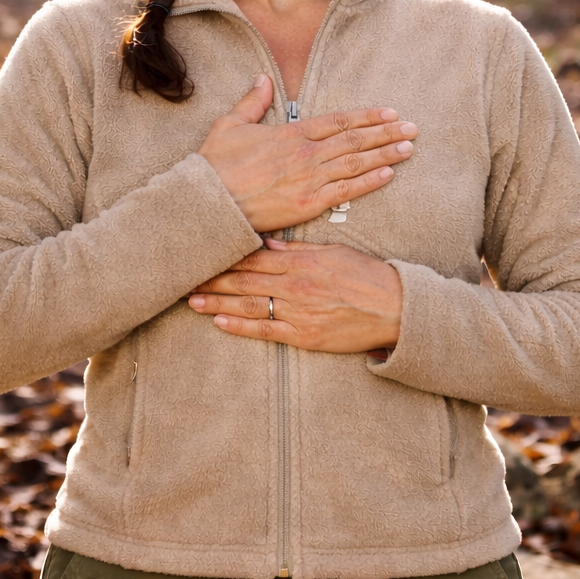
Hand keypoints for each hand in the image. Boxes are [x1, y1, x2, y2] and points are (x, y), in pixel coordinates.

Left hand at [188, 239, 402, 352]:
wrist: (395, 309)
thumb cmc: (367, 276)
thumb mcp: (333, 252)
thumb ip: (298, 250)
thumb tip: (267, 243)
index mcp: (301, 261)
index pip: (253, 256)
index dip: (225, 255)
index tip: (203, 253)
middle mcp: (294, 285)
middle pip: (243, 280)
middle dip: (212, 278)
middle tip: (184, 275)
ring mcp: (297, 312)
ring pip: (248, 305)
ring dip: (217, 302)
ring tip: (192, 299)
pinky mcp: (304, 335)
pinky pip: (265, 330)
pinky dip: (240, 326)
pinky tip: (219, 322)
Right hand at [198, 75, 416, 233]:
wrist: (208, 202)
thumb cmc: (215, 165)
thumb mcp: (229, 124)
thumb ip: (251, 101)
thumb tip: (263, 78)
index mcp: (291, 133)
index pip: (338, 120)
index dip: (367, 116)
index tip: (389, 113)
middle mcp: (306, 153)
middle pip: (354, 139)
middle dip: (386, 133)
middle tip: (412, 128)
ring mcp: (309, 179)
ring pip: (355, 163)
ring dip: (384, 154)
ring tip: (408, 148)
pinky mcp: (307, 204)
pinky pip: (346, 192)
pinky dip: (368, 182)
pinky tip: (388, 175)